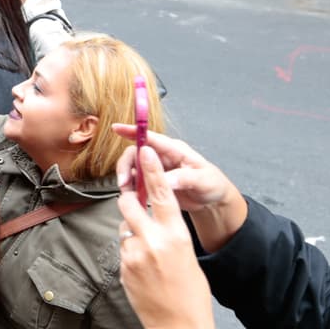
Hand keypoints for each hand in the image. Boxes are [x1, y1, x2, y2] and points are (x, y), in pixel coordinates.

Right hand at [111, 126, 246, 252]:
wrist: (212, 200)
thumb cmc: (211, 184)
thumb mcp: (203, 180)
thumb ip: (184, 178)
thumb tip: (165, 180)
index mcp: (175, 150)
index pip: (151, 137)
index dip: (133, 131)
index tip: (117, 128)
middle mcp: (163, 156)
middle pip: (136, 152)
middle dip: (126, 165)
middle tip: (124, 182)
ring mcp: (156, 169)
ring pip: (133, 167)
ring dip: (126, 177)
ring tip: (127, 192)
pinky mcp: (153, 181)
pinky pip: (136, 181)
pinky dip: (130, 188)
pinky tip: (133, 197)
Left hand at [117, 145, 226, 328]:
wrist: (179, 328)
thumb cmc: (191, 294)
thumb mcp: (187, 256)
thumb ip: (169, 234)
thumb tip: (154, 220)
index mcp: (175, 236)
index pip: (161, 193)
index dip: (151, 169)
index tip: (144, 150)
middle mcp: (152, 242)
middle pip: (130, 203)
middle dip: (129, 194)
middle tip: (131, 191)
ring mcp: (134, 256)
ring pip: (125, 228)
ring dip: (132, 230)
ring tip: (148, 250)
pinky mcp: (123, 269)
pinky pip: (123, 249)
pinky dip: (131, 250)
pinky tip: (144, 268)